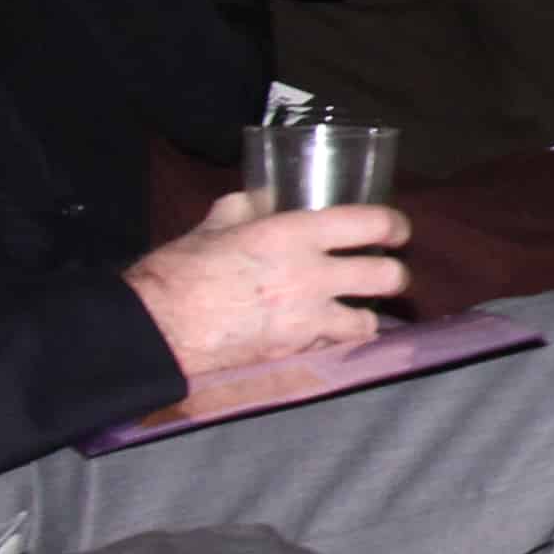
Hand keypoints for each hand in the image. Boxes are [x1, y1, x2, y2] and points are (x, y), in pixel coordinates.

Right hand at [123, 195, 406, 380]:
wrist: (156, 329)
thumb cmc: (179, 272)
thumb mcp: (213, 227)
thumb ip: (243, 210)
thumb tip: (259, 201)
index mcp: (294, 234)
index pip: (370, 223)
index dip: (394, 226)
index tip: (397, 231)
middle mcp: (311, 275)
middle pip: (385, 276)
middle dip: (394, 275)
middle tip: (387, 274)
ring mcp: (306, 318)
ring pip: (367, 319)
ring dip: (366, 315)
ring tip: (357, 312)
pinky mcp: (294, 352)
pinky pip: (333, 348)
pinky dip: (335, 344)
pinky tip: (327, 338)